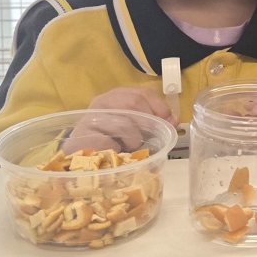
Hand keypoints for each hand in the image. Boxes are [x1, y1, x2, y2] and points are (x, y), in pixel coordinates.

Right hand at [62, 87, 176, 153]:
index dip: (159, 106)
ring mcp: (90, 117)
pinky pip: (112, 137)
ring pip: (125, 119)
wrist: (83, 164)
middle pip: (134, 102)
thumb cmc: (112, 145)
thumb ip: (154, 122)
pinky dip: (121, 146)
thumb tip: (173, 119)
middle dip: (149, 121)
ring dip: (135, 136)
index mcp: (114, 97)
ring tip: (132, 146)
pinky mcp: (84, 134)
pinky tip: (117, 150)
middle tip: (151, 136)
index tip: (169, 121)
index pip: (141, 93)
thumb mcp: (136, 130)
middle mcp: (100, 103)